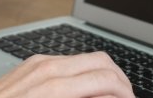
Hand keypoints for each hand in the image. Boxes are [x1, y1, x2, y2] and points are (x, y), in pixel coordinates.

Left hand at [0, 53, 133, 97]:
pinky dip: (81, 74)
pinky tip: (82, 91)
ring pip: (85, 58)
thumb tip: (108, 97)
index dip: (125, 92)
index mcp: (55, 87)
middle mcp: (46, 68)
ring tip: (107, 96)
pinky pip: (65, 62)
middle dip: (119, 80)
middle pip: (101, 60)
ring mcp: (35, 63)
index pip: (106, 78)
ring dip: (101, 75)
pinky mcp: (27, 65)